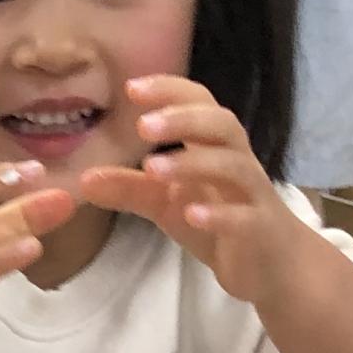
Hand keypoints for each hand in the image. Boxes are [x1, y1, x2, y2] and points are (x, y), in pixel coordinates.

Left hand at [77, 74, 306, 303]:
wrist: (269, 265)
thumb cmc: (217, 222)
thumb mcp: (165, 204)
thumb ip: (128, 189)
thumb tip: (82, 179)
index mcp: (213, 146)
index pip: (198, 102)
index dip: (169, 91)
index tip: (131, 88)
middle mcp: (237, 161)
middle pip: (221, 124)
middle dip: (183, 119)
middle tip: (142, 126)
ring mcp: (252, 194)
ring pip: (234, 166)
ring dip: (194, 163)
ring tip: (153, 168)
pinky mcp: (260, 229)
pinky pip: (245, 216)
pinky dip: (219, 214)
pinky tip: (192, 215)